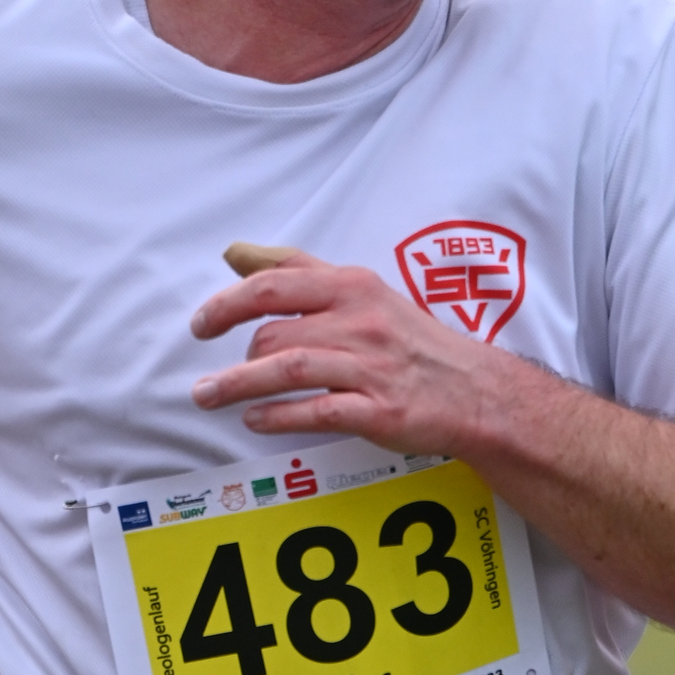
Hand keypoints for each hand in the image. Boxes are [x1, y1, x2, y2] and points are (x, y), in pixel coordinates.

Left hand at [189, 247, 502, 455]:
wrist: (474, 390)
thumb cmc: (409, 341)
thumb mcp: (360, 291)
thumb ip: (297, 272)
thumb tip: (236, 254)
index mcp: (351, 286)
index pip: (274, 285)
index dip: (227, 304)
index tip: (201, 325)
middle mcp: (360, 322)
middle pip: (275, 333)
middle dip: (236, 359)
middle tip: (213, 382)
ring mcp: (370, 367)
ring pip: (289, 369)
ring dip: (240, 386)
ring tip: (211, 398)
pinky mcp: (379, 411)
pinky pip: (317, 411)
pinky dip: (279, 416)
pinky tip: (256, 420)